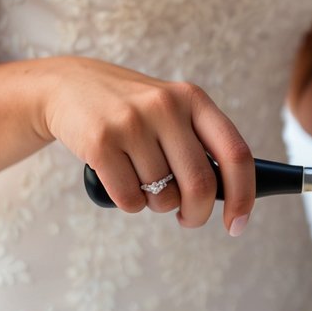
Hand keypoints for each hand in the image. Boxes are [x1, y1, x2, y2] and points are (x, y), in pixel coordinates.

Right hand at [38, 57, 254, 234]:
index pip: (236, 154)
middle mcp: (166, 107)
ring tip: (145, 184)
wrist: (67, 86)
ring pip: (163, 196)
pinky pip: (130, 199)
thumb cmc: (133, 112)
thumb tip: (231, 198)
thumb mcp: (172, 111)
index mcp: (194, 100)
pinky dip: (131, 205)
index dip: (244, 196)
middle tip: (190, 218)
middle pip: (200, 184)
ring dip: (158, 206)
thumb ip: (201, 145)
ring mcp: (131, 123)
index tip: (238, 224)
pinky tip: (121, 183)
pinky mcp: (99, 141)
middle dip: (198, 213)